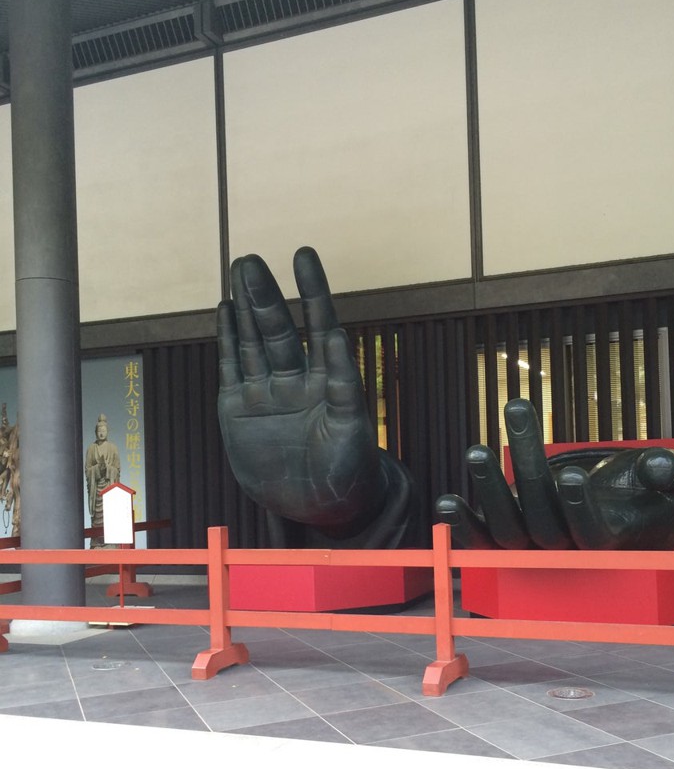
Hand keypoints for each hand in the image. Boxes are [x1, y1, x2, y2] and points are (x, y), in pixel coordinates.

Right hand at [218, 247, 414, 545]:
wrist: (317, 511)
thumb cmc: (348, 472)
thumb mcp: (352, 431)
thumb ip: (345, 387)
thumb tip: (340, 338)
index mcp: (329, 380)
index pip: (320, 325)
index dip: (312, 291)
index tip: (304, 257)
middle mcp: (297, 380)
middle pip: (278, 329)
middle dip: (265, 295)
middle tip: (251, 261)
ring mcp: (267, 393)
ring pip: (253, 343)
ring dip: (245, 308)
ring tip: (238, 271)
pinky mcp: (240, 411)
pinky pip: (232, 368)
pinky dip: (228, 340)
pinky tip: (226, 310)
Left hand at [435, 398, 673, 550]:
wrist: (622, 511)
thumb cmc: (649, 495)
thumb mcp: (669, 485)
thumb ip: (667, 475)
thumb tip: (660, 466)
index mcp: (607, 543)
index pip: (590, 533)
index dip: (579, 509)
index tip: (572, 476)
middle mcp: (564, 552)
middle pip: (543, 523)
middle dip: (529, 474)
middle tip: (518, 424)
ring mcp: (530, 547)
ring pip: (507, 529)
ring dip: (490, 490)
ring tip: (476, 451)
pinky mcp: (505, 538)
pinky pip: (480, 540)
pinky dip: (461, 525)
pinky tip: (444, 502)